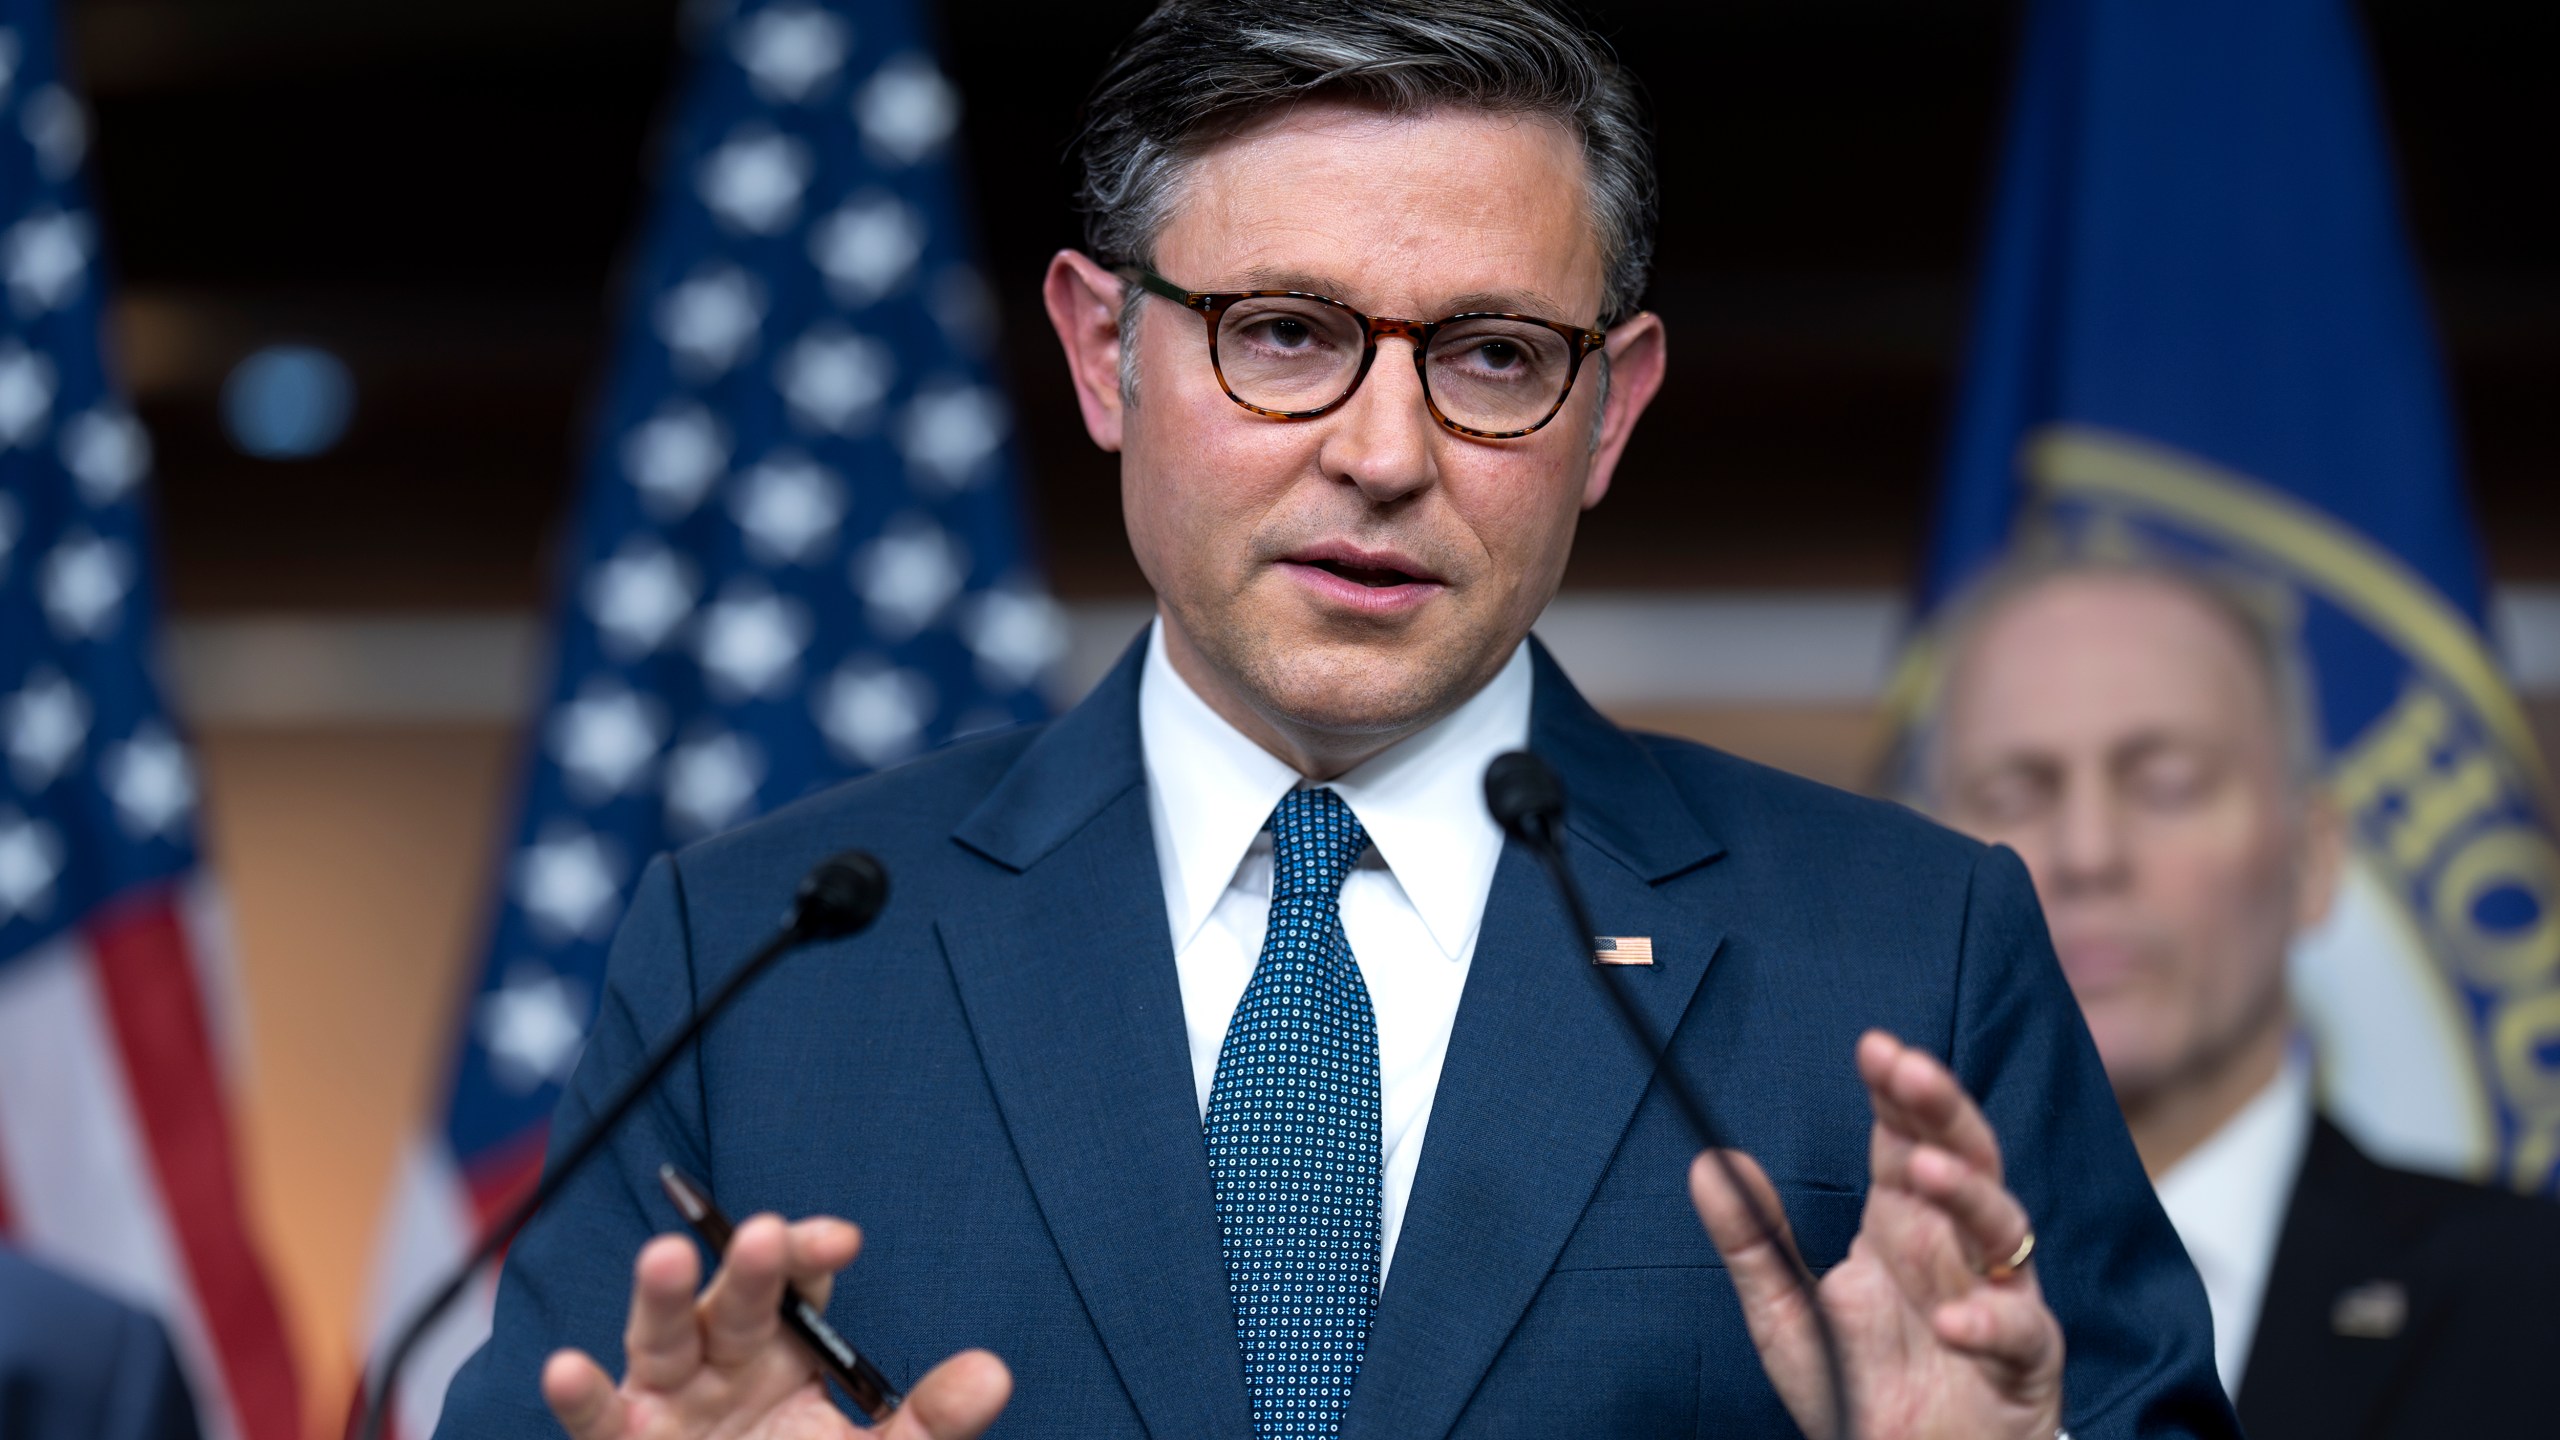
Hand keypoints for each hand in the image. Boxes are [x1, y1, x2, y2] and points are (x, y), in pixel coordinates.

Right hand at [541, 1213, 1011, 1439]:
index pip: (800, 1279)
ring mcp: (669, 1399)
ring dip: (661, 1297)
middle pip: (736, 1298)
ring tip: (665, 1256)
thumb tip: (994, 1372)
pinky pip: (597, 1416)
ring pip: (661, 1334)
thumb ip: (931, 1421)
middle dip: (751, 1267)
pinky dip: (581, 1393)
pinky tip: (566, 1367)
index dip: (812, 1250)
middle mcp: (723, 1357)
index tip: (841, 1238)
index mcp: (786, 1345)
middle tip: (765, 1235)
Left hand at [1690, 1030, 2063, 1439]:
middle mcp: (1955, 1249)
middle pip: (1965, 1158)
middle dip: (1941, 1109)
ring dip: (1967, 1194)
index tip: (1872, 1046)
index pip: (1906, 1138)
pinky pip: (2021, 1331)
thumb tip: (1709, 1163)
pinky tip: (1952, 1317)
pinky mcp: (2024, 1365)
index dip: (1896, 1092)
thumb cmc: (1858, 1390)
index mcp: (1902, 1226)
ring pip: (2004, 1227)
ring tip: (1921, 1170)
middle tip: (1907, 1069)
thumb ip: (1752, 1240)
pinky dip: (1990, 1319)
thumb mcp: (1784, 1312)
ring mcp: (1997, 1299)